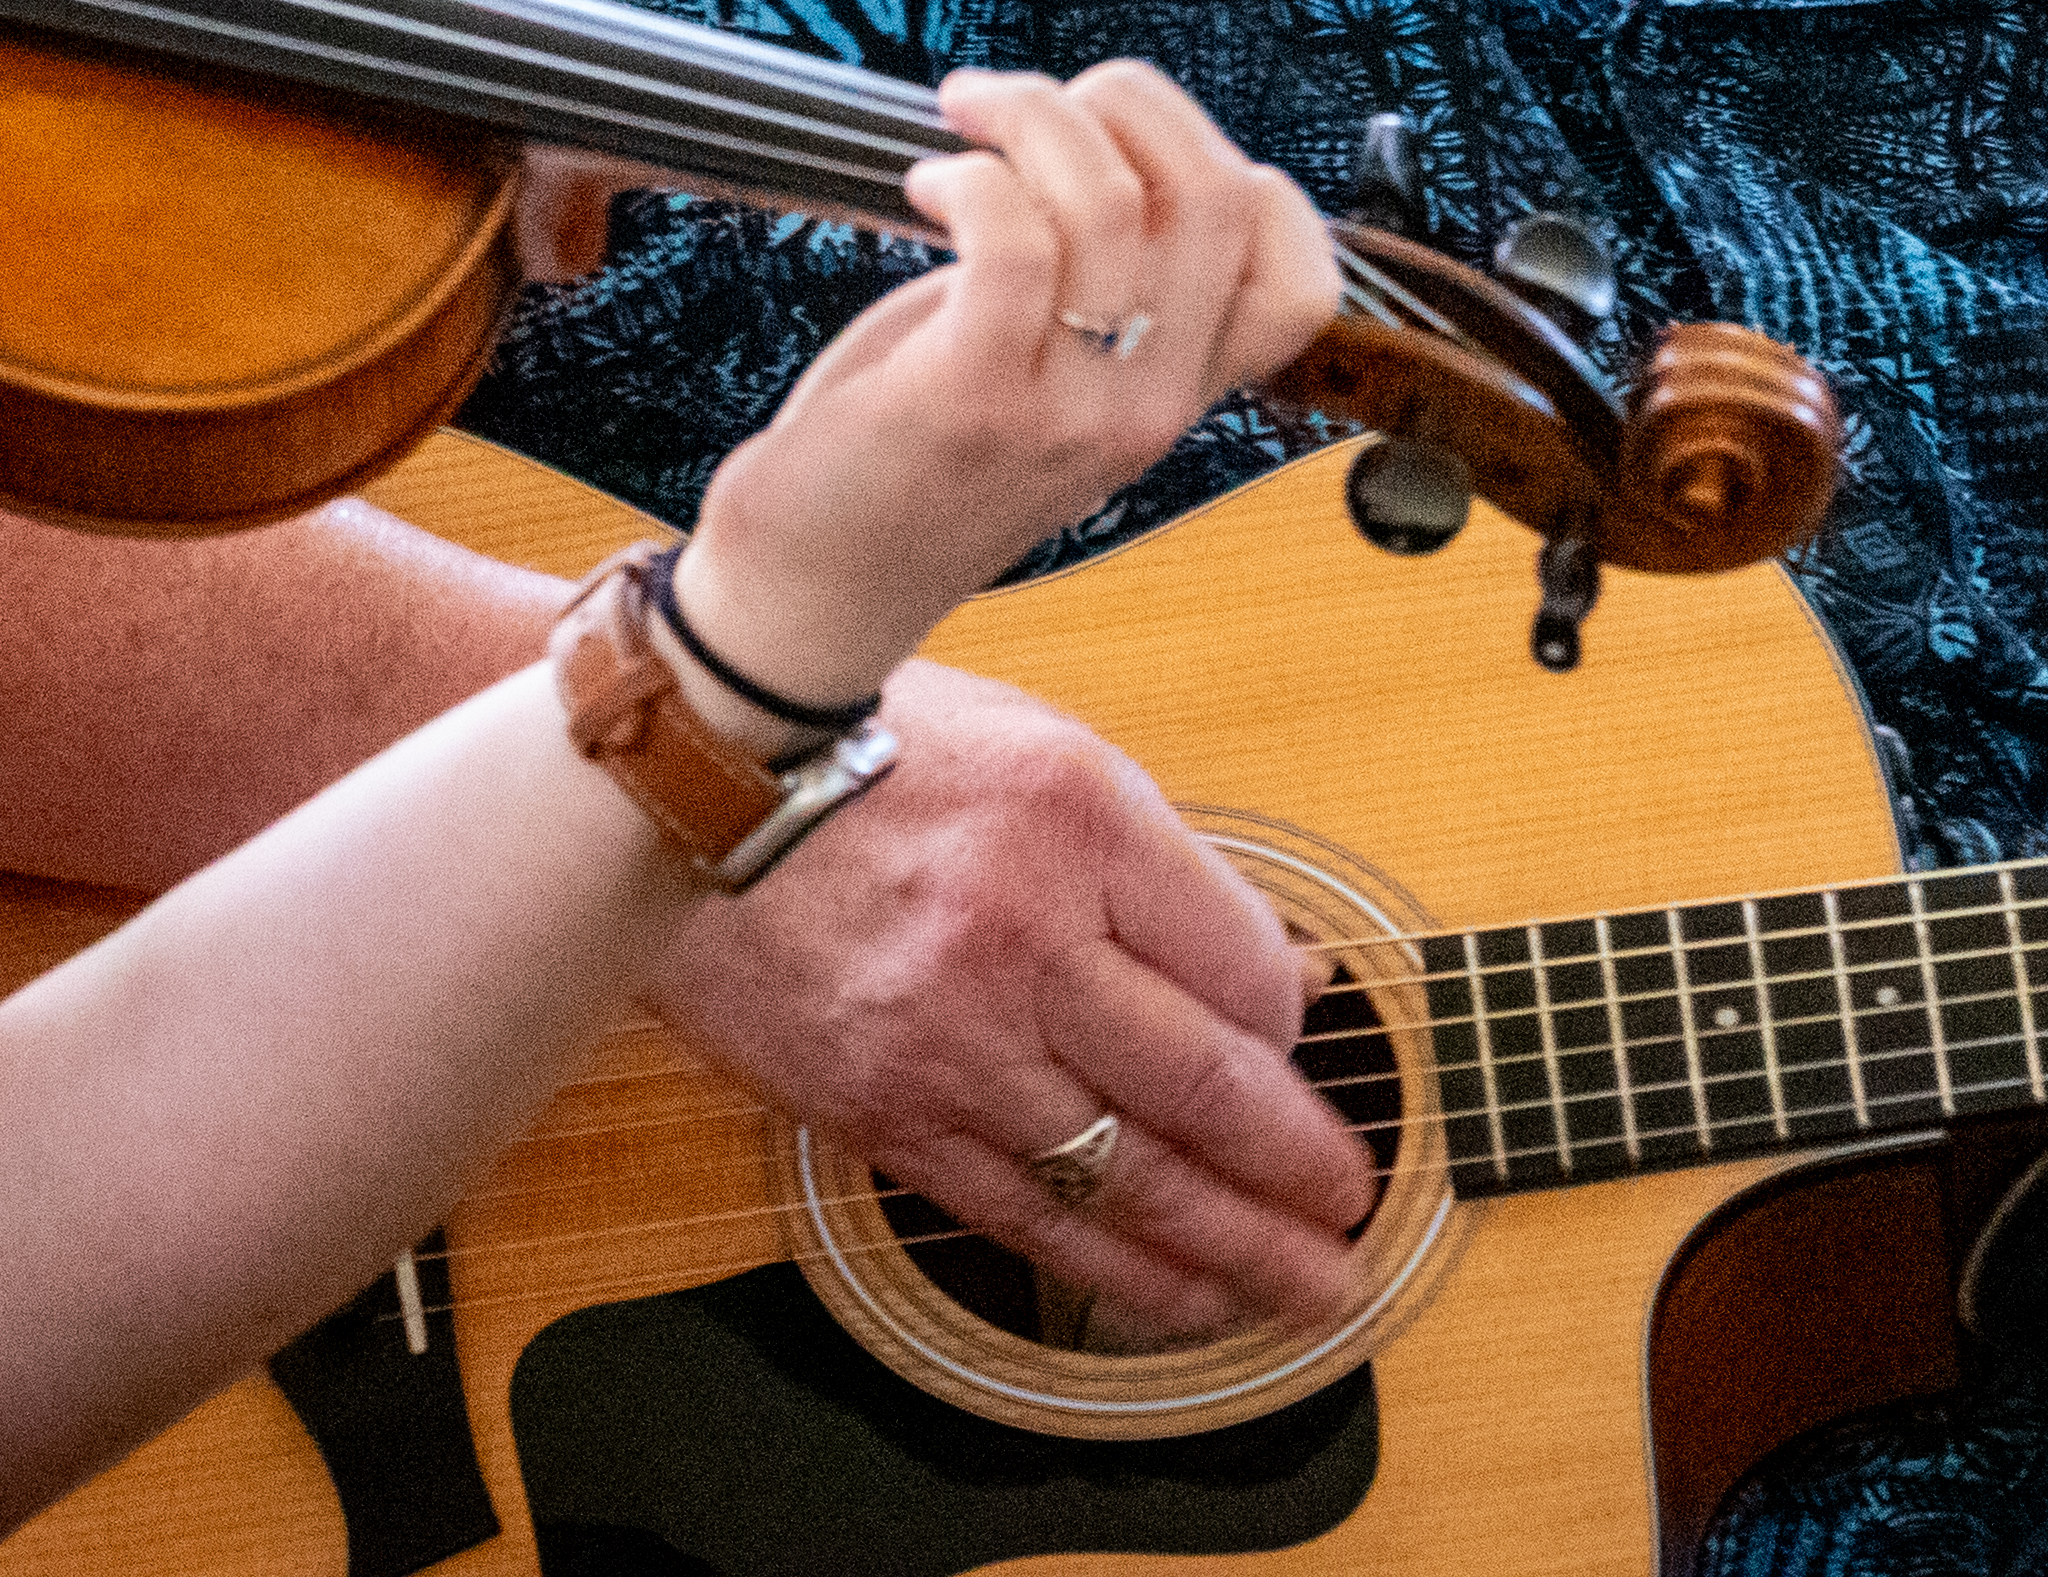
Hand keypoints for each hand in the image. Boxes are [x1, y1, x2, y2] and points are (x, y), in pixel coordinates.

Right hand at [642, 663, 1376, 1333]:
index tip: (1304, 1038)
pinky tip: (1183, 1296)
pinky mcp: (884, 1115)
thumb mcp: (1048, 753)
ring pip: (1123, 1176)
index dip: (1294, 1020)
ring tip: (1306, 1284)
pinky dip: (1117, 1270)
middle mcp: (1018, 935)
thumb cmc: (877, 752)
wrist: (691, 793)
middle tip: (1357, 1210)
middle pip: (1202, 1086)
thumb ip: (1161, 866)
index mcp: (1075, 821)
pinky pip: (1022, 1216)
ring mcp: (946, 1039)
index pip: (1240, 963)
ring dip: (1234, 1247)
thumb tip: (1275, 980)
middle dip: (1299, 1166)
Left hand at [677, 59, 1340, 715]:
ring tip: (965, 126)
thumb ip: (1104, 289)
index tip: (1140, 146)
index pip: (1300, 281)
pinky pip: (1012, 237)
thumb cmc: (918, 463)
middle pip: (1219, 198)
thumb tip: (1105, 143)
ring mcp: (1067, 407)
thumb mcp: (1054, 385)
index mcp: (1177, 397)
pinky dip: (970, 176)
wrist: (815, 593)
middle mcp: (1146, 406)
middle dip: (1132, 100)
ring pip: (1110, 198)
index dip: (1241, 173)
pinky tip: (929, 184)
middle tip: (1041, 101)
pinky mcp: (970, 395)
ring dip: (1030, 117)